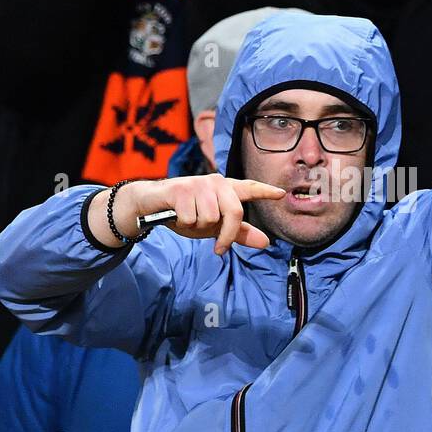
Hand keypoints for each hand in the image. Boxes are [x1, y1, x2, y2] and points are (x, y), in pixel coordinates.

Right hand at [88, 177, 286, 251]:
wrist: (150, 205)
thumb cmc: (184, 214)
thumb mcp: (213, 227)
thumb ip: (239, 233)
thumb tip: (266, 242)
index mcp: (225, 189)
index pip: (249, 188)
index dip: (265, 192)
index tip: (282, 194)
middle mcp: (215, 182)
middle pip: (234, 212)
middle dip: (226, 235)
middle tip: (218, 248)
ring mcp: (198, 184)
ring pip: (210, 218)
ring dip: (197, 227)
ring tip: (187, 218)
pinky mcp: (182, 189)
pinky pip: (192, 218)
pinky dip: (183, 224)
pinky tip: (176, 215)